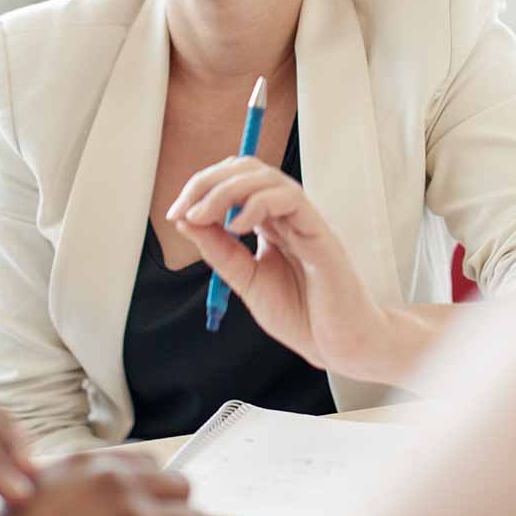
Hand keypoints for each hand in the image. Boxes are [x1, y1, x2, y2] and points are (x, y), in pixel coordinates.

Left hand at [166, 156, 388, 376]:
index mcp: (270, 221)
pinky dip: (257, 203)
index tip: (176, 214)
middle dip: (207, 181)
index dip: (201, 188)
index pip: (233, 181)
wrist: (339, 346)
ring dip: (225, 190)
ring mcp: (304, 219)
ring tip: (203, 217)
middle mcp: (286, 213)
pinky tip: (237, 227)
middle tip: (184, 210)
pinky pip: (290, 198)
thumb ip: (219, 251)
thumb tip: (186, 220)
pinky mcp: (320, 233)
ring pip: (265, 177)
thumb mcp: (246, 280)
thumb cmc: (302, 314)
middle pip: (246, 169)